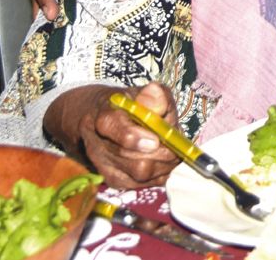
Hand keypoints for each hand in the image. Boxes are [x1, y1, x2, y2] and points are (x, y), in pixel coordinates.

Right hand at [45, 83, 180, 188]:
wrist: (103, 120)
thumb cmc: (128, 106)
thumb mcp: (142, 93)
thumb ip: (153, 95)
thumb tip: (155, 92)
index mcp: (104, 117)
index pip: (113, 128)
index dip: (135, 137)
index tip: (155, 140)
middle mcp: (98, 145)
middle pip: (133, 159)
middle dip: (162, 153)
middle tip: (177, 144)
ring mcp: (104, 166)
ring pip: (139, 175)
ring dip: (164, 164)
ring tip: (172, 149)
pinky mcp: (113, 181)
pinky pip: (142, 184)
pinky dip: (159, 174)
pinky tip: (163, 160)